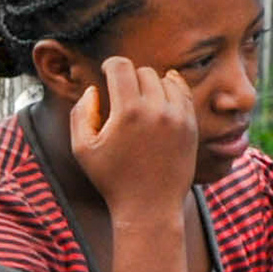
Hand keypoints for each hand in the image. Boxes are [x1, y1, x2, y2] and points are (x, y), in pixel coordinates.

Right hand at [70, 56, 201, 217]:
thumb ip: (81, 113)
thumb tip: (93, 90)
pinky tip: (160, 99)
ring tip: (140, 100)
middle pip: (143, 71)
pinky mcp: (191, 126)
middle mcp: (156, 110)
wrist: (149, 207)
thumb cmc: (112, 179)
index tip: (106, 72)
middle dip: (129, 78)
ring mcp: (178, 117)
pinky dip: (171, 91)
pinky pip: (182, 93)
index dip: (110, 64)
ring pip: (165, 80)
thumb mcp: (82, 149)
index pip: (121, 65)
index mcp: (128, 112)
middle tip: (121, 93)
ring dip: (151, 84)